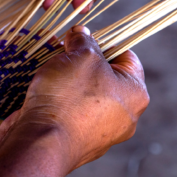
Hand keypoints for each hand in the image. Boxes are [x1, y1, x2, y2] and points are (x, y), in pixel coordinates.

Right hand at [0, 25, 148, 169]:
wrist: (40, 142)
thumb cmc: (68, 98)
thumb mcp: (81, 55)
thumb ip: (84, 40)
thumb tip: (81, 33)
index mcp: (135, 94)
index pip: (127, 57)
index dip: (105, 43)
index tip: (83, 39)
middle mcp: (124, 117)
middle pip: (105, 77)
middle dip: (82, 62)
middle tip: (63, 53)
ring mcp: (100, 133)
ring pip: (86, 95)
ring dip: (68, 80)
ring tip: (49, 71)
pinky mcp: (76, 142)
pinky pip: (70, 113)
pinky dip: (58, 101)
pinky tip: (42, 92)